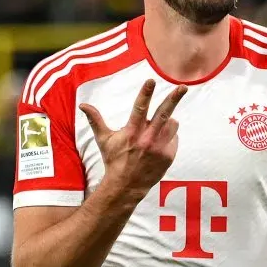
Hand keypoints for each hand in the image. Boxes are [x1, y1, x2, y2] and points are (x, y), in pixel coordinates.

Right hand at [80, 79, 186, 195]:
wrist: (126, 186)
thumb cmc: (114, 160)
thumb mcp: (103, 140)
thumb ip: (96, 120)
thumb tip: (83, 105)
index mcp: (131, 132)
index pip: (139, 108)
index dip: (145, 94)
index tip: (151, 81)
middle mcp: (147, 139)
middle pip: (163, 114)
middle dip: (174, 99)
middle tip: (183, 87)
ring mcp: (159, 148)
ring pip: (172, 124)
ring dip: (167, 121)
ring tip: (157, 128)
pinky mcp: (168, 156)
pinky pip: (174, 138)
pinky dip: (168, 137)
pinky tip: (158, 144)